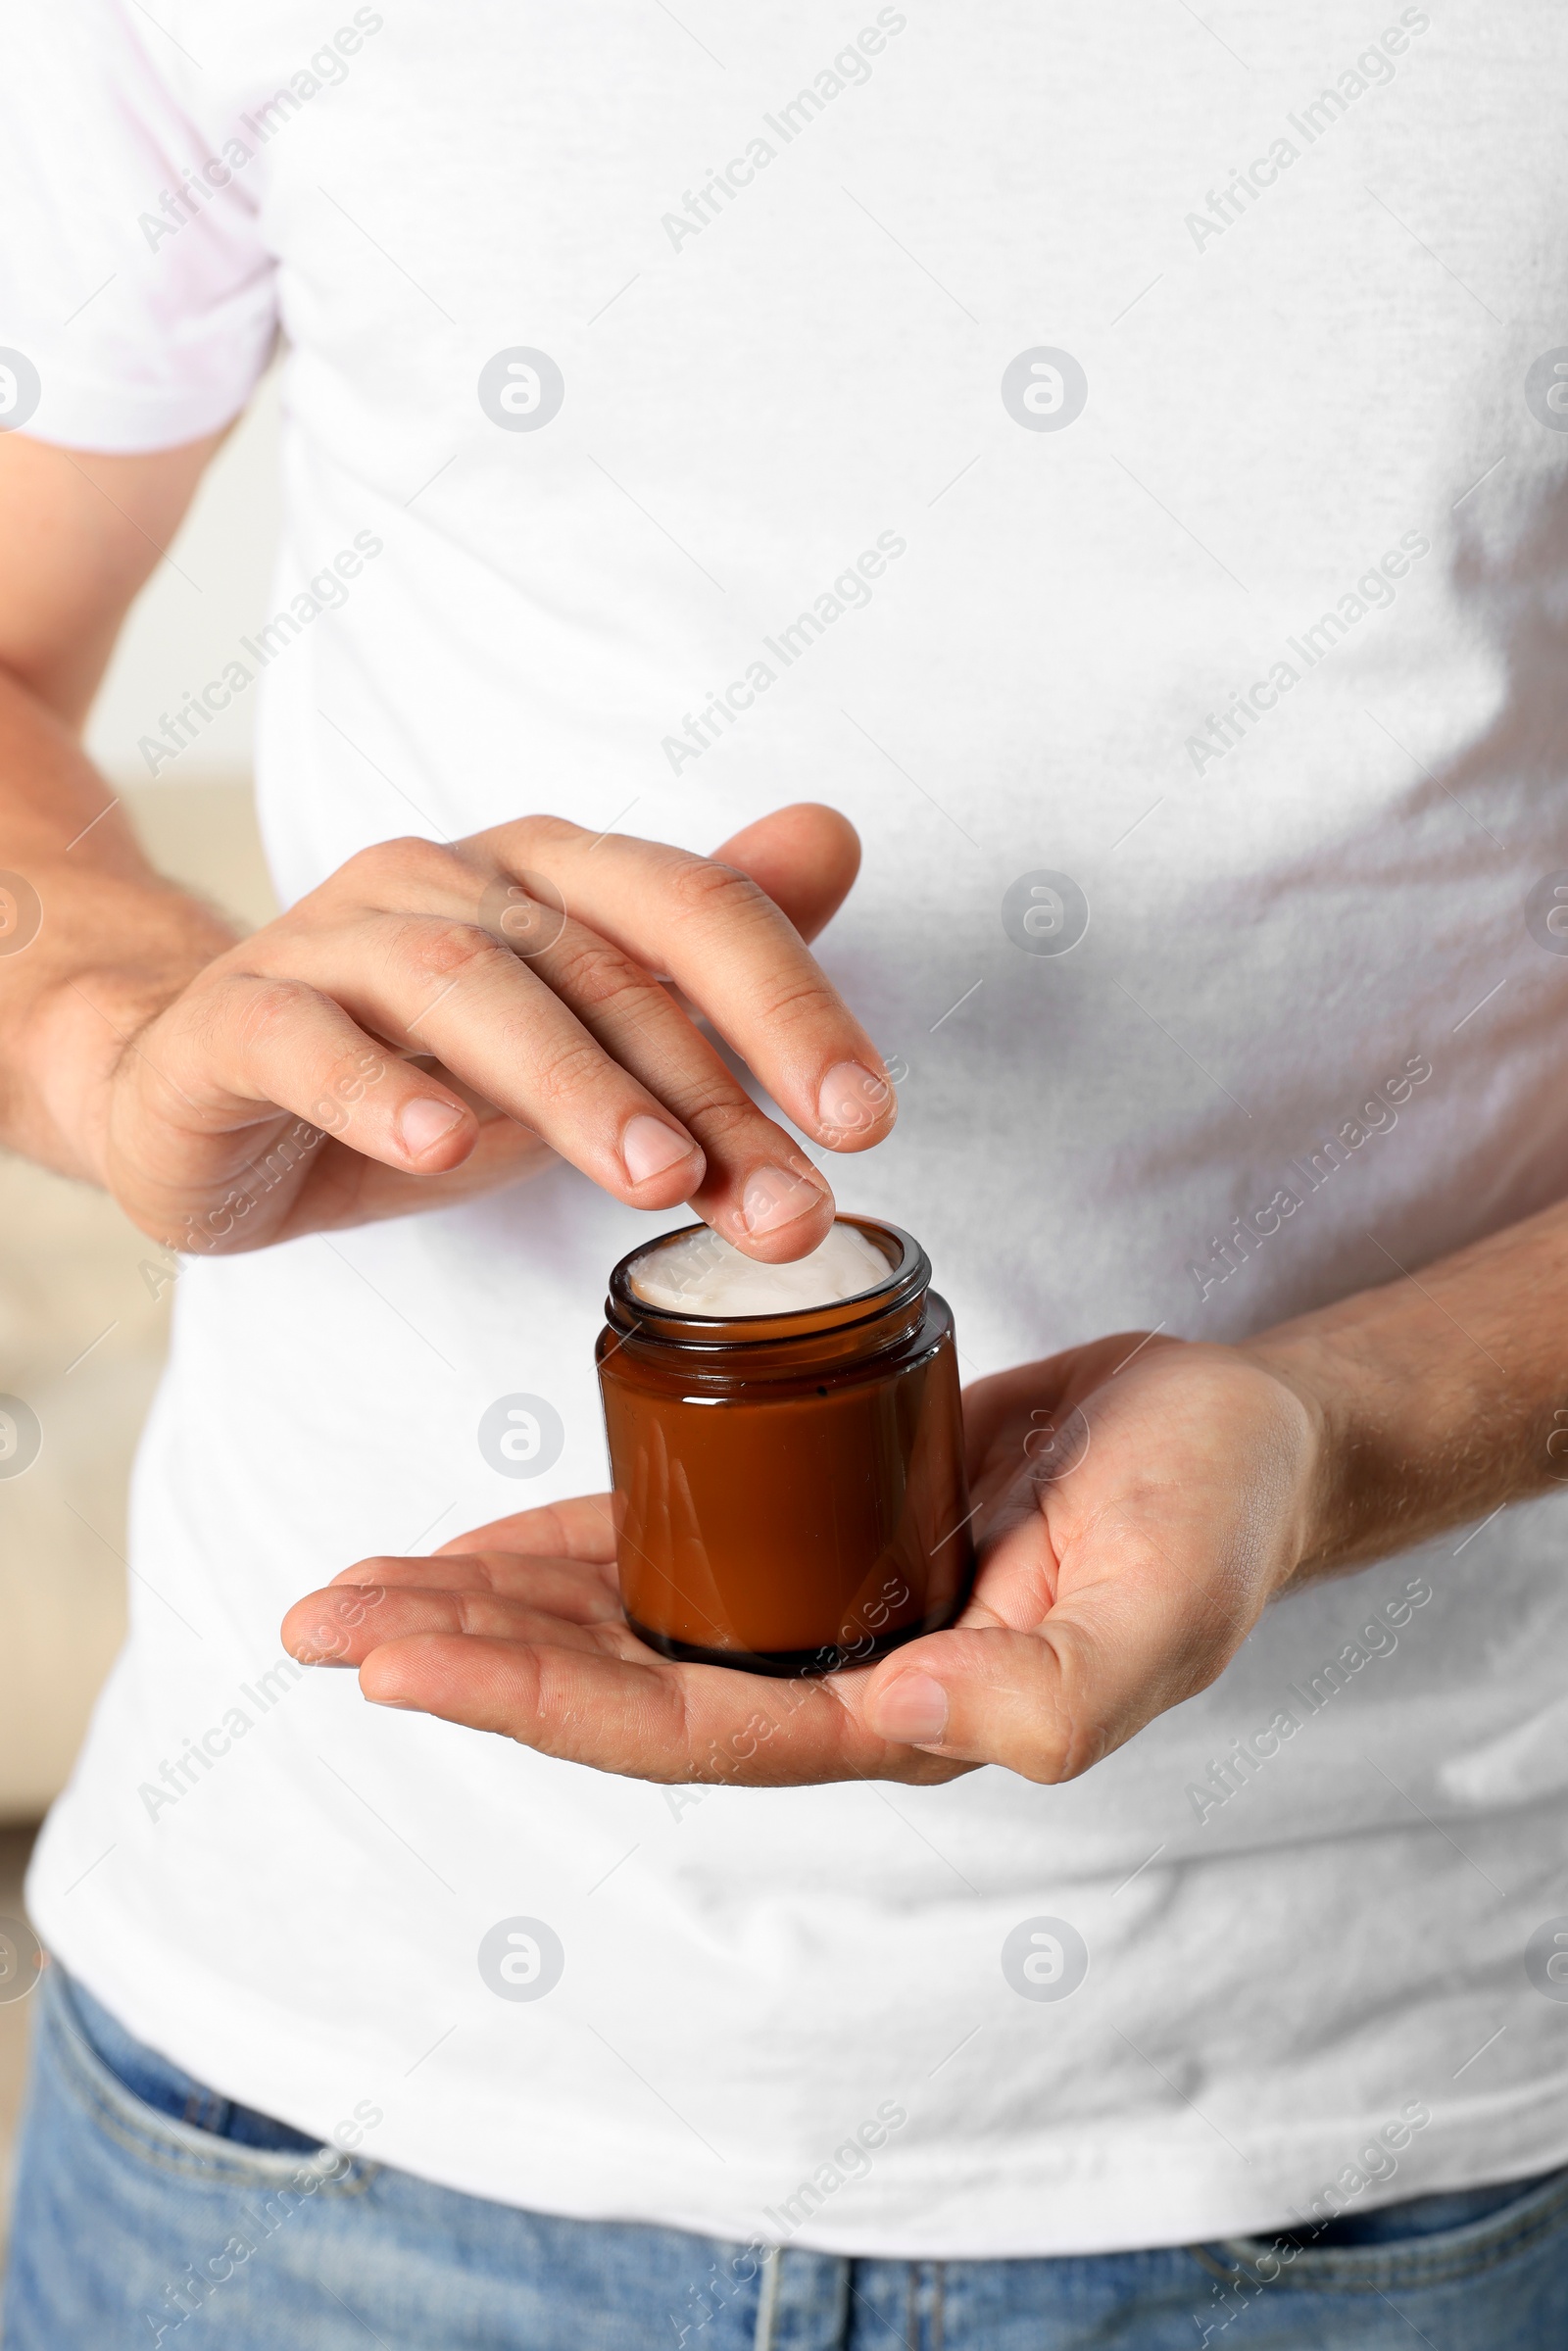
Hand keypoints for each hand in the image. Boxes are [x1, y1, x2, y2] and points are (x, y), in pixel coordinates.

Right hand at [44, 803, 894, 1257]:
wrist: (200, 1095)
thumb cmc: (417, 1067)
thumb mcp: (580, 1035)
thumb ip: (701, 963)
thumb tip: (835, 839)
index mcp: (545, 876)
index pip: (692, 913)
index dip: (791, 1007)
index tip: (865, 1121)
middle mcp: (447, 882)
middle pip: (601, 964)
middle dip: (709, 1089)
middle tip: (786, 1203)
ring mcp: (332, 942)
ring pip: (468, 987)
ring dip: (574, 1084)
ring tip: (656, 1178)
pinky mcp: (235, 1021)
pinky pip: (305, 1039)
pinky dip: (375, 1087)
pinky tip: (443, 1146)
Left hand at [282, 1333, 1326, 1785]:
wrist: (1234, 1433)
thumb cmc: (1214, 1514)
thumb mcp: (1162, 1597)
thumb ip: (1053, 1687)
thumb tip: (900, 1722)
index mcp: (898, 1718)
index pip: (684, 1728)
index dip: (539, 1702)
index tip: (404, 1662)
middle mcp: (832, 1674)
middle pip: (615, 1684)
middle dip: (466, 1659)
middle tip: (322, 1622)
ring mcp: (816, 1600)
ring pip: (621, 1621)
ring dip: (485, 1611)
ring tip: (352, 1591)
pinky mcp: (811, 1519)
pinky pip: (665, 1542)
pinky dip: (562, 1546)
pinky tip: (473, 1546)